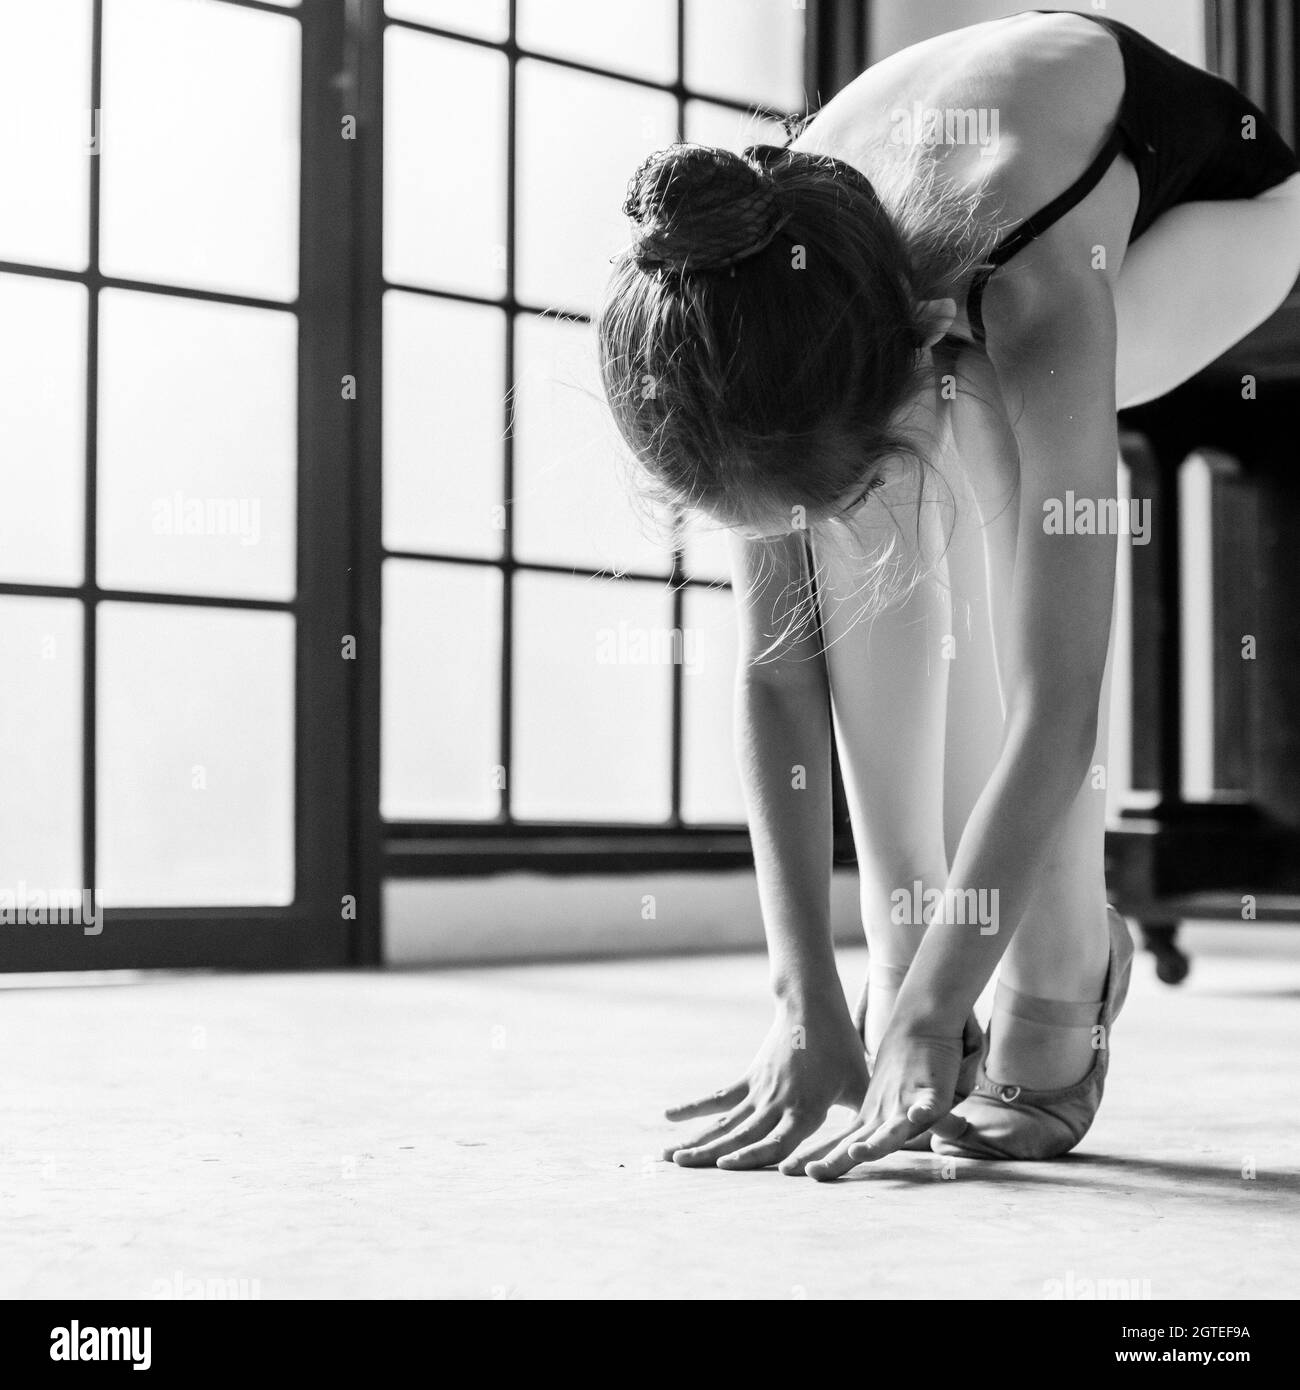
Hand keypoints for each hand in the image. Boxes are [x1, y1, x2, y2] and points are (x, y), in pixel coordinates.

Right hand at [662, 999, 868, 1170]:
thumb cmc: (842, 1048)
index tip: (725, 1166)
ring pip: (725, 1122)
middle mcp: (778, 1103)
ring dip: (696, 1139)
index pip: (777, 1140)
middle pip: (740, 1134)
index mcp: (806, 1109)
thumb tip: (879, 1144)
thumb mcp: (858, 1084)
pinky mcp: (751, 1079)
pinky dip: (695, 1107)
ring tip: (668, 1156)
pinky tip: (669, 1116)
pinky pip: (720, 1098)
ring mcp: (761, 1091)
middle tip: (678, 1166)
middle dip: (708, 1153)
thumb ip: (861, 1117)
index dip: (752, 1155)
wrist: (812, 1005)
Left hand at [781, 1017, 965, 1179]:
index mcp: (871, 1121)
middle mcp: (885, 1115)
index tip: (795, 1172)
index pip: (843, 1145)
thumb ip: (869, 1132)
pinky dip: (925, 1110)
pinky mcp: (932, 1092)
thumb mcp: (881, 1107)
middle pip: (860, 1142)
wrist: (921, 1031)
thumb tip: (845, 1153)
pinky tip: (916, 1116)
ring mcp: (908, 1104)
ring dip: (876, 1143)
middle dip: (837, 1159)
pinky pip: (930, 1103)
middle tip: (811, 1172)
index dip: (823, 1160)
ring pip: (893, 1129)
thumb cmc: (898, 1074)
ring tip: (857, 1152)